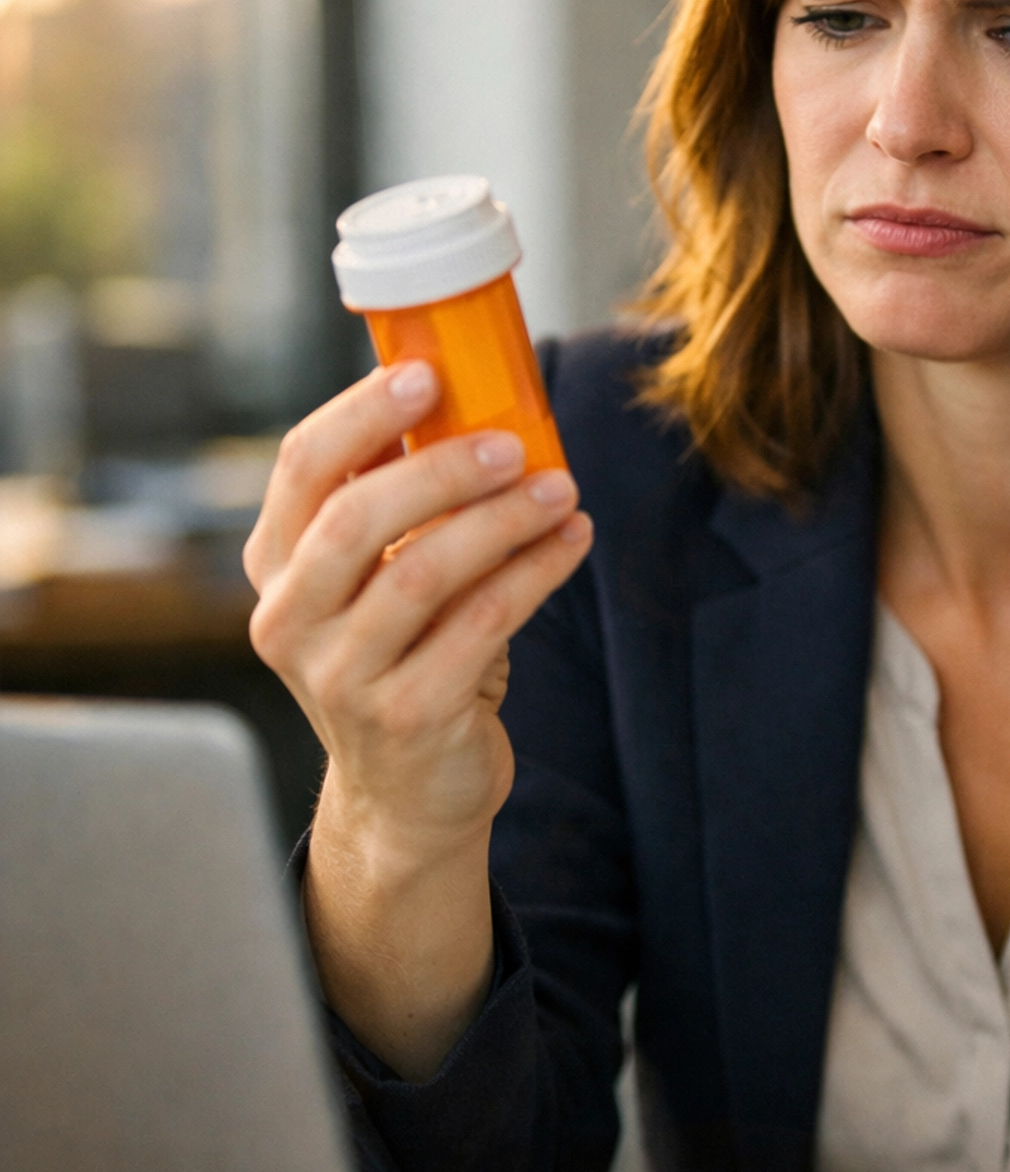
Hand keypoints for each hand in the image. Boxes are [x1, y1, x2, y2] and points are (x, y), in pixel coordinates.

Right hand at [243, 359, 591, 1072]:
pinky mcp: (407, 715)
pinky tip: (570, 540)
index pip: (300, 469)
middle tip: (512, 444)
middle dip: (441, 469)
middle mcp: (291, 622)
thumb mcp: (377, 586)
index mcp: (276, 569)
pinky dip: (534, 572)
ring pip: (423, 573)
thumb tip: (480, 409)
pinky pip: (481, 624)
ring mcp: (342, 676)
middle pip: (355, 518)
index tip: (427, 375)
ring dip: (502, 521)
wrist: (407, 797)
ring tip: (559, 489)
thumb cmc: (404, 661)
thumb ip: (401, 512)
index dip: (361, 414)